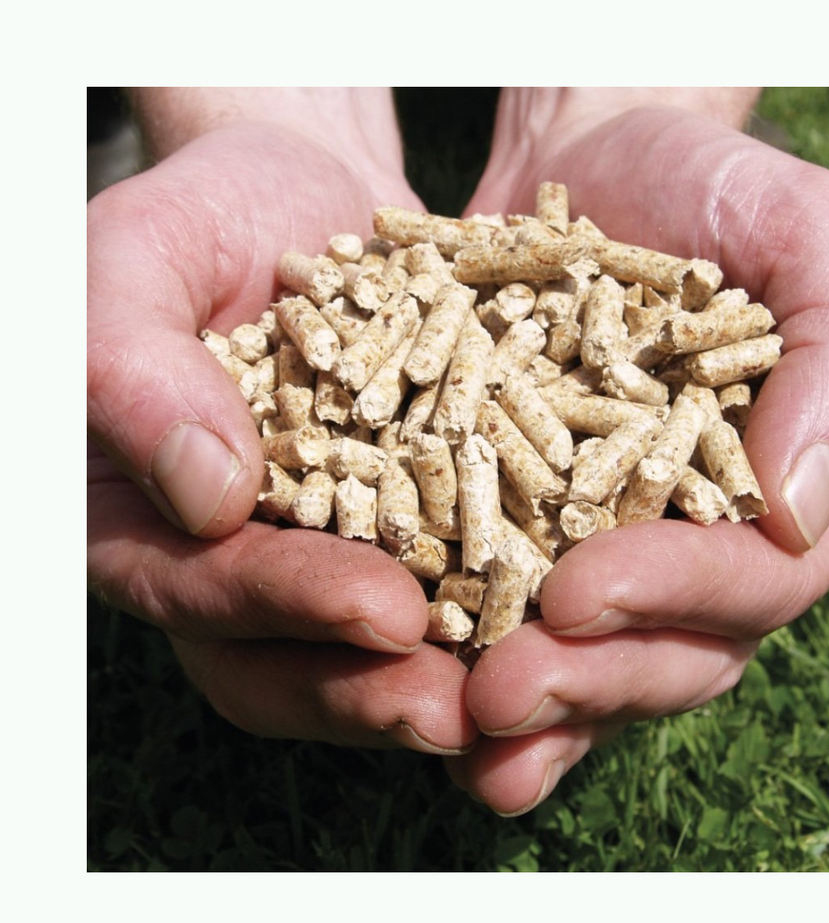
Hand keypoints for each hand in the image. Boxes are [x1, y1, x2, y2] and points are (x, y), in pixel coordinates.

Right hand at [88, 90, 476, 754]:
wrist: (306, 191)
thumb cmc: (203, 218)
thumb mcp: (136, 265)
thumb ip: (133, 375)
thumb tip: (207, 498)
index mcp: (154, 524)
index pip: (207, 592)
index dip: (291, 607)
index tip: (381, 610)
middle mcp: (245, 560)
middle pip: (296, 658)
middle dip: (379, 688)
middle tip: (465, 712)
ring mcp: (336, 549)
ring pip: (383, 647)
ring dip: (456, 677)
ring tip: (538, 685)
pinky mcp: (418, 521)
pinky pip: (461, 576)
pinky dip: (512, 600)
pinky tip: (581, 607)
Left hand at [446, 88, 828, 813]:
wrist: (591, 165)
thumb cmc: (711, 189)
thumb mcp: (806, 239)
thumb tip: (800, 509)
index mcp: (781, 497)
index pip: (754, 583)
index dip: (675, 598)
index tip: (583, 592)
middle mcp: (700, 543)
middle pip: (666, 652)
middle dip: (588, 678)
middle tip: (500, 694)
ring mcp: (609, 544)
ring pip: (584, 657)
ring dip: (524, 704)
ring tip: (455, 729)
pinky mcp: (525, 527)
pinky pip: (500, 604)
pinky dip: (461, 649)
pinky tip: (409, 684)